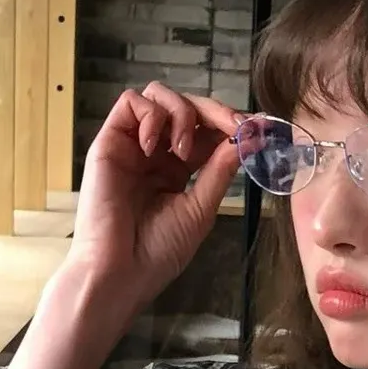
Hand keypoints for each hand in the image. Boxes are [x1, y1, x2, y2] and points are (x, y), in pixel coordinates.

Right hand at [67, 82, 241, 326]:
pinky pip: (130, 103)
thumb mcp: (199, 209)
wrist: (119, 272)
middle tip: (234, 127)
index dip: (231, 124)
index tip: (258, 128)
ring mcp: (132, 145)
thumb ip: (220, 170)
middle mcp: (155, 153)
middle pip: (186, 106)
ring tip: (185, 151)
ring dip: (182, 113)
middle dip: (215, 111)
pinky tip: (156, 146)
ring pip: (159, 96)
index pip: (206, 130)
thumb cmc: (157, 251)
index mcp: (178, 170)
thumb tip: (246, 138)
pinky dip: (152, 115)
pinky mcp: (109, 142)